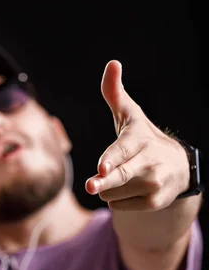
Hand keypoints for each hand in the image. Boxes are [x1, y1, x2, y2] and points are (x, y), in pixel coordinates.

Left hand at [85, 61, 189, 210]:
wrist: (177, 169)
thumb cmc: (142, 139)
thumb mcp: (130, 116)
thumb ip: (115, 93)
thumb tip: (112, 63)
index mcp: (139, 139)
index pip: (122, 150)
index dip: (112, 159)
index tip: (103, 167)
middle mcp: (149, 162)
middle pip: (118, 176)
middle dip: (104, 181)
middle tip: (92, 185)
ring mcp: (153, 184)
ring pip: (110, 192)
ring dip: (108, 187)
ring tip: (125, 177)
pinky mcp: (153, 202)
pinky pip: (117, 206)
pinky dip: (118, 200)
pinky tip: (132, 190)